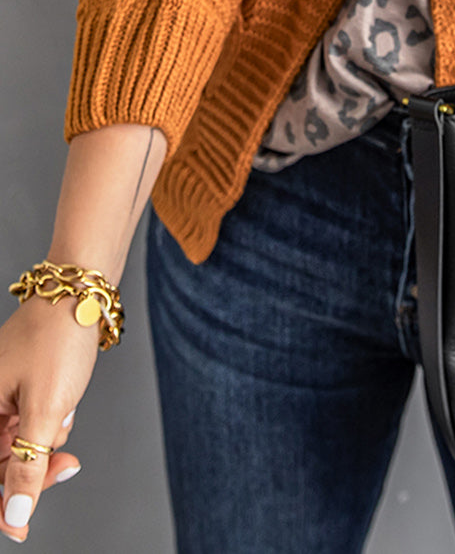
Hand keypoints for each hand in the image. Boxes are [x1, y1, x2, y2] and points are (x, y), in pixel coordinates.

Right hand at [0, 297, 95, 542]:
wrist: (81, 291)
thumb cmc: (58, 341)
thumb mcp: (45, 411)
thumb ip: (27, 467)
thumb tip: (14, 520)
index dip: (2, 504)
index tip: (21, 531)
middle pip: (5, 461)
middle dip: (37, 464)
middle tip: (68, 464)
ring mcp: (4, 392)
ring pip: (25, 441)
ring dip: (50, 435)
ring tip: (65, 406)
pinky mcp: (23, 385)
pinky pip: (37, 418)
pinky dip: (55, 415)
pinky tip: (67, 395)